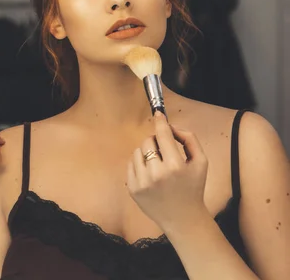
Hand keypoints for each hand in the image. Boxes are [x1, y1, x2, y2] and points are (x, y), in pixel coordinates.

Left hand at [126, 111, 209, 232]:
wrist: (183, 218)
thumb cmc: (193, 188)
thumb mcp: (201, 162)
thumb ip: (189, 139)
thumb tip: (171, 126)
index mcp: (175, 166)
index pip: (163, 135)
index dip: (160, 122)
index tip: (158, 113)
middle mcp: (156, 173)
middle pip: (148, 141)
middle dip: (156, 142)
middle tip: (165, 152)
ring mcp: (142, 182)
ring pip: (137, 151)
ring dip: (147, 153)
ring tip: (158, 165)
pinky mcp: (132, 189)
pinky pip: (131, 164)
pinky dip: (139, 164)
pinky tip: (150, 174)